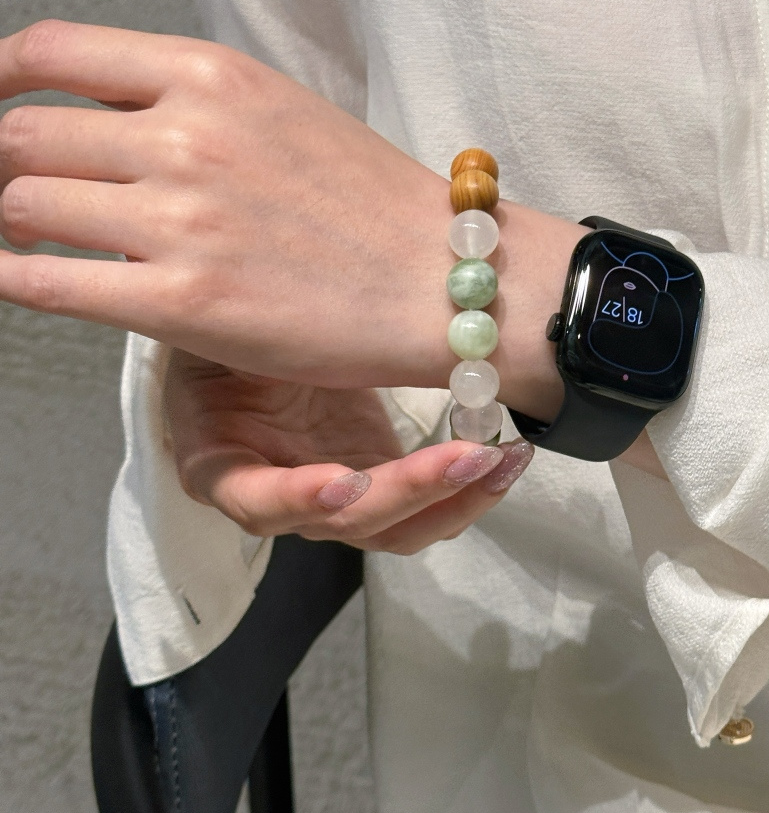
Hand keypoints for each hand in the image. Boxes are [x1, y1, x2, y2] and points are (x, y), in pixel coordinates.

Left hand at [0, 22, 580, 416]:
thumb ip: (186, 100)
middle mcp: (187, 136)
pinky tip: (25, 278)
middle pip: (22, 133)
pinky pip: (45, 283)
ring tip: (37, 237)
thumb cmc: (370, 202)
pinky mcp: (182, 301)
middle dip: (2, 162)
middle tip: (18, 187)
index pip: (52, 51)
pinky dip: (15, 277)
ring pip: (22, 204)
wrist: (438, 281)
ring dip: (14, 223)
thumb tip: (93, 110)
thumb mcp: (279, 110)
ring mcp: (180, 219)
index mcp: (213, 75)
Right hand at [164, 350, 534, 552]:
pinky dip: (466, 488)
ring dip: (455, 499)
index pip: (254, 499)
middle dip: (412, 492)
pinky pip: (424, 506)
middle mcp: (276, 496)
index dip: (296, 497)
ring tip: (506, 458)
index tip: (344, 480)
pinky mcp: (374, 483)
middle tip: (471, 455)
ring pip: (396, 527)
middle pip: (346, 522)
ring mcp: (332, 497)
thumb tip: (266, 285)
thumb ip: (248, 326)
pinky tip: (506, 455)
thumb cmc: (224, 324)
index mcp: (218, 461)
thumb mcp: (224, 320)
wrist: (251, 332)